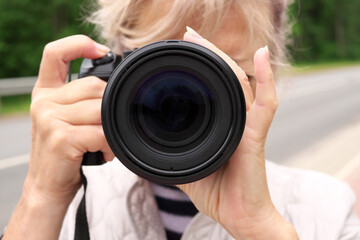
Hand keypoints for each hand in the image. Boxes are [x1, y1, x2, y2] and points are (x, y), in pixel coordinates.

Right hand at [3, 35, 113, 239]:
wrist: (47, 185)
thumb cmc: (64, 150)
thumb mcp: (65, 118)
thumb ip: (81, 99)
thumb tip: (113, 86)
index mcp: (46, 91)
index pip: (55, 53)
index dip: (79, 44)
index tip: (101, 51)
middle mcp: (44, 101)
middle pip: (93, 85)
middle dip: (109, 107)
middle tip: (107, 127)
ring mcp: (49, 118)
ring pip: (99, 108)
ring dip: (111, 128)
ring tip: (105, 143)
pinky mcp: (60, 137)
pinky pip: (100, 132)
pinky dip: (109, 144)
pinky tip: (103, 152)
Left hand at [178, 28, 297, 238]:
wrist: (239, 217)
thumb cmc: (217, 193)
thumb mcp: (188, 167)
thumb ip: (175, 154)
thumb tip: (150, 147)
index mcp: (220, 124)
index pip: (211, 88)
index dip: (199, 67)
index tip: (181, 51)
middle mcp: (236, 120)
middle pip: (225, 78)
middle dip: (207, 54)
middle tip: (189, 35)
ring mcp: (247, 126)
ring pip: (240, 83)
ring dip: (223, 58)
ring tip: (203, 39)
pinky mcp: (256, 137)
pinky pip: (265, 105)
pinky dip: (266, 79)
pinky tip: (262, 55)